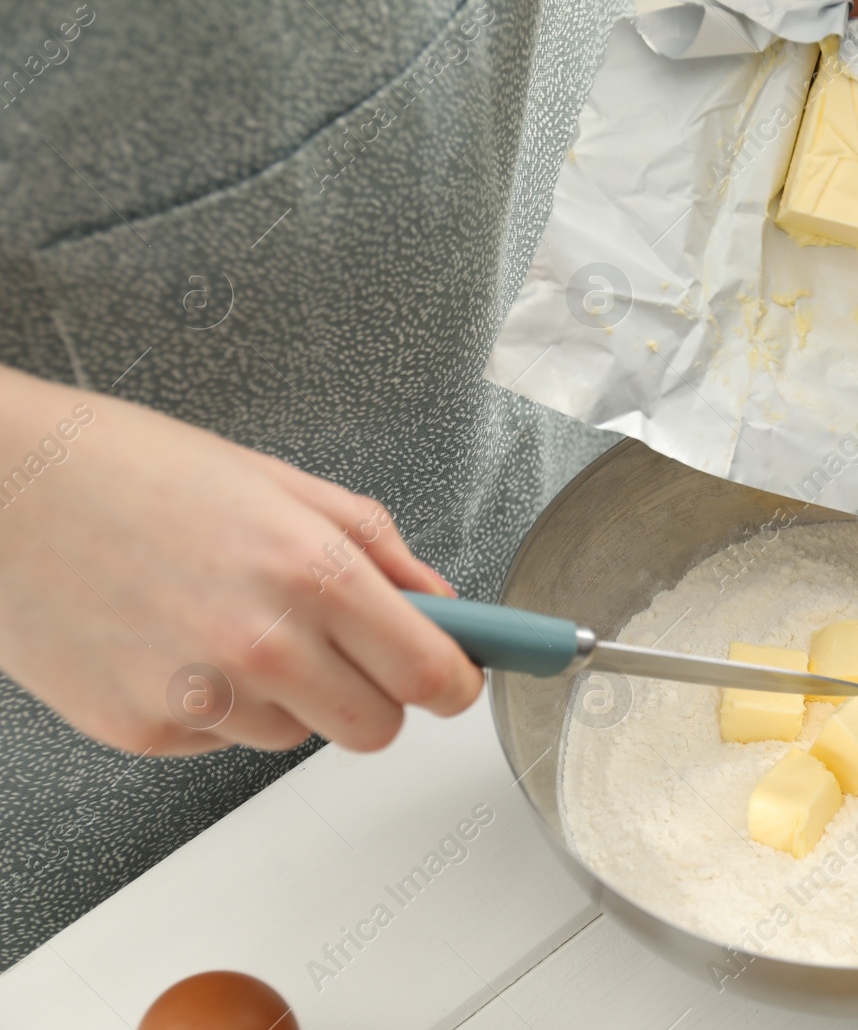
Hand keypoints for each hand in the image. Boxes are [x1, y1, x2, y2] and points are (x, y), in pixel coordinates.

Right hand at [0, 366, 480, 755]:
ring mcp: (201, 699)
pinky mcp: (144, 733)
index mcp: (315, 573)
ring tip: (232, 622)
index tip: (460, 678)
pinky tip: (179, 642)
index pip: (432, 676)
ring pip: (300, 738)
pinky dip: (221, 706)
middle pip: (378, 730)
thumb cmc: (132, 468)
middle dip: (378, 696)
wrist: (0, 488)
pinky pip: (226, 741)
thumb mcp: (280, 484)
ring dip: (292, 698)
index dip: (458, 682)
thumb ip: (377, 548)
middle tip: (347, 649)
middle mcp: (265, 646)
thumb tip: (439, 603)